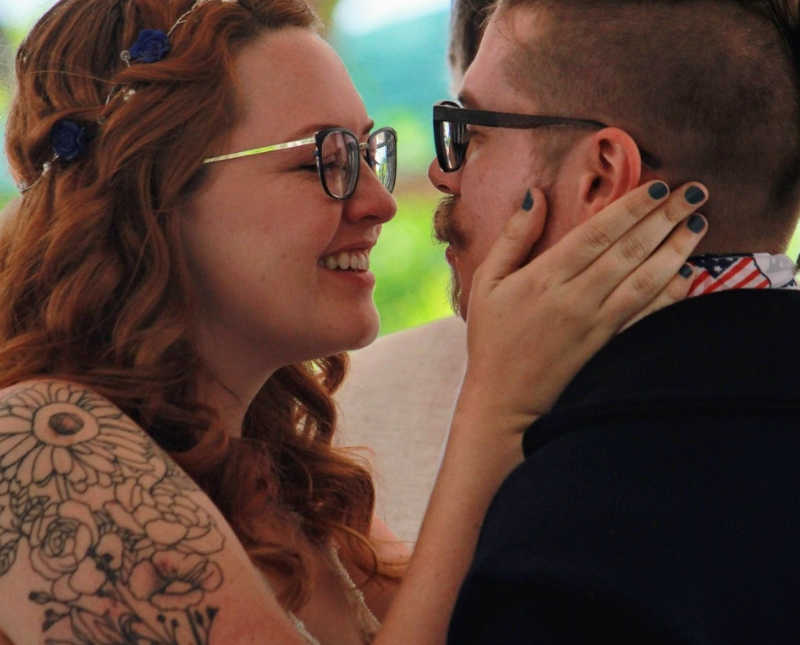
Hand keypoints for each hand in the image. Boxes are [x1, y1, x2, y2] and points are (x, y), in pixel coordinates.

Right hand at [462, 181, 708, 433]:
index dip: (631, 207)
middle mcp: (576, 298)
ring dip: (675, 250)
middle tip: (693, 193)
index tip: (658, 185)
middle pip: (628, 251)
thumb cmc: (492, 338)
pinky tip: (689, 275)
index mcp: (544, 278)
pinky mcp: (607, 345)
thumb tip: (534, 195)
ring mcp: (596, 324)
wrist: (505, 400)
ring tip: (697, 225)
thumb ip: (513, 237)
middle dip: (664, 218)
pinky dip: (670, 295)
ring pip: (644, 281)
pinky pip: (645, 316)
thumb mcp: (487, 282)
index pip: (597, 233)